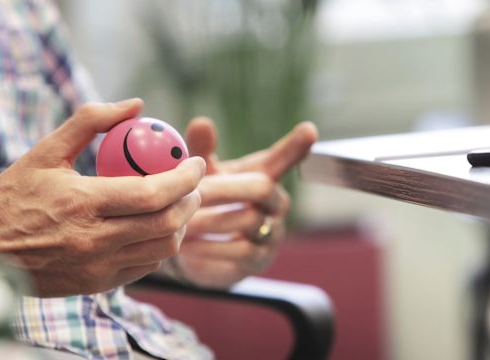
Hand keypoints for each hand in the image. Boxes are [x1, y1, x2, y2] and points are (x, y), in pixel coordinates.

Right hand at [0, 99, 205, 296]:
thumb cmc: (14, 196)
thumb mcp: (46, 151)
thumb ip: (91, 121)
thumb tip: (137, 105)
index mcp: (82, 204)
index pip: (154, 194)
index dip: (185, 179)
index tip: (196, 163)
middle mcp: (94, 241)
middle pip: (166, 225)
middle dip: (192, 202)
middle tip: (195, 185)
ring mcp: (97, 268)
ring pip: (162, 251)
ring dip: (181, 226)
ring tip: (181, 205)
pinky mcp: (97, 285)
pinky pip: (144, 267)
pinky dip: (160, 246)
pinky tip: (157, 228)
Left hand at [165, 117, 316, 287]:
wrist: (199, 250)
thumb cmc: (208, 203)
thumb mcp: (203, 176)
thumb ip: (202, 152)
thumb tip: (201, 122)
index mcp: (263, 177)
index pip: (282, 160)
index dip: (295, 147)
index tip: (309, 129)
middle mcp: (275, 205)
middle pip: (264, 188)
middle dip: (226, 189)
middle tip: (194, 190)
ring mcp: (271, 233)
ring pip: (249, 222)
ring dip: (212, 220)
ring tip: (180, 220)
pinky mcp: (258, 261)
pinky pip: (240, 253)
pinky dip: (210, 247)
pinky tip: (187, 245)